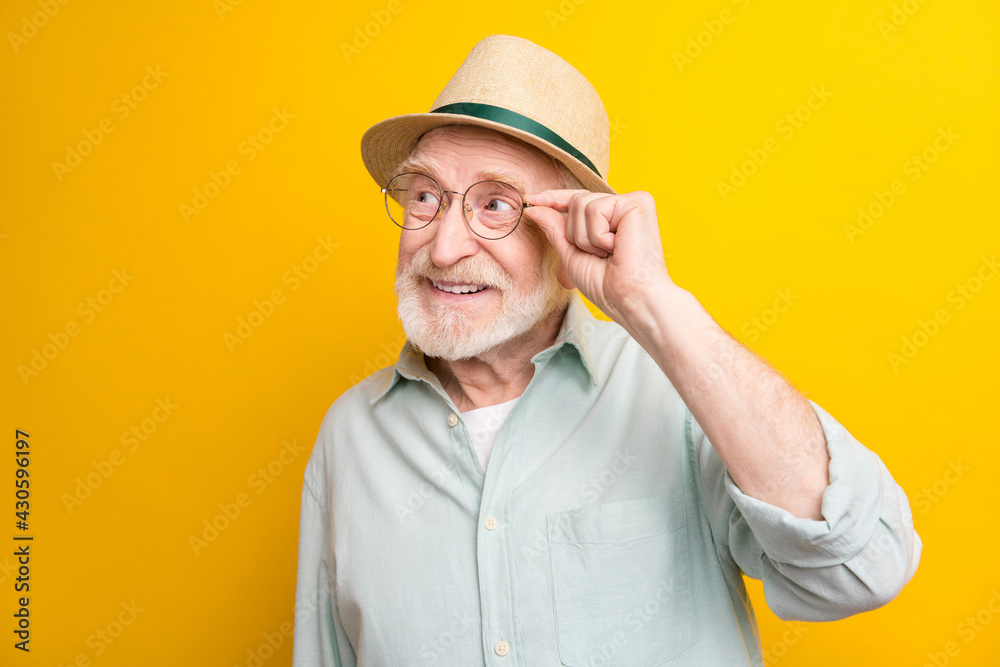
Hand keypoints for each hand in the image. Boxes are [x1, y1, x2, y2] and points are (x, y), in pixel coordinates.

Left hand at [522, 189, 674, 326]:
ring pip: (582, 204)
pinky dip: (598, 236)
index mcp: (612, 218)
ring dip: (587, 238)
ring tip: (610, 253)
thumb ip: (555, 229)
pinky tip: (617, 247)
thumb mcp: (572, 255)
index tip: (530, 198)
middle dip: (576, 234)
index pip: (578, 200)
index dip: (553, 199)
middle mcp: (623, 206)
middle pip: (575, 201)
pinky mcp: (638, 202)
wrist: (630, 300)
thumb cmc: (607, 286)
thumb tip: (533, 207)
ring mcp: (631, 202)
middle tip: (601, 256)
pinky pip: (596, 209)